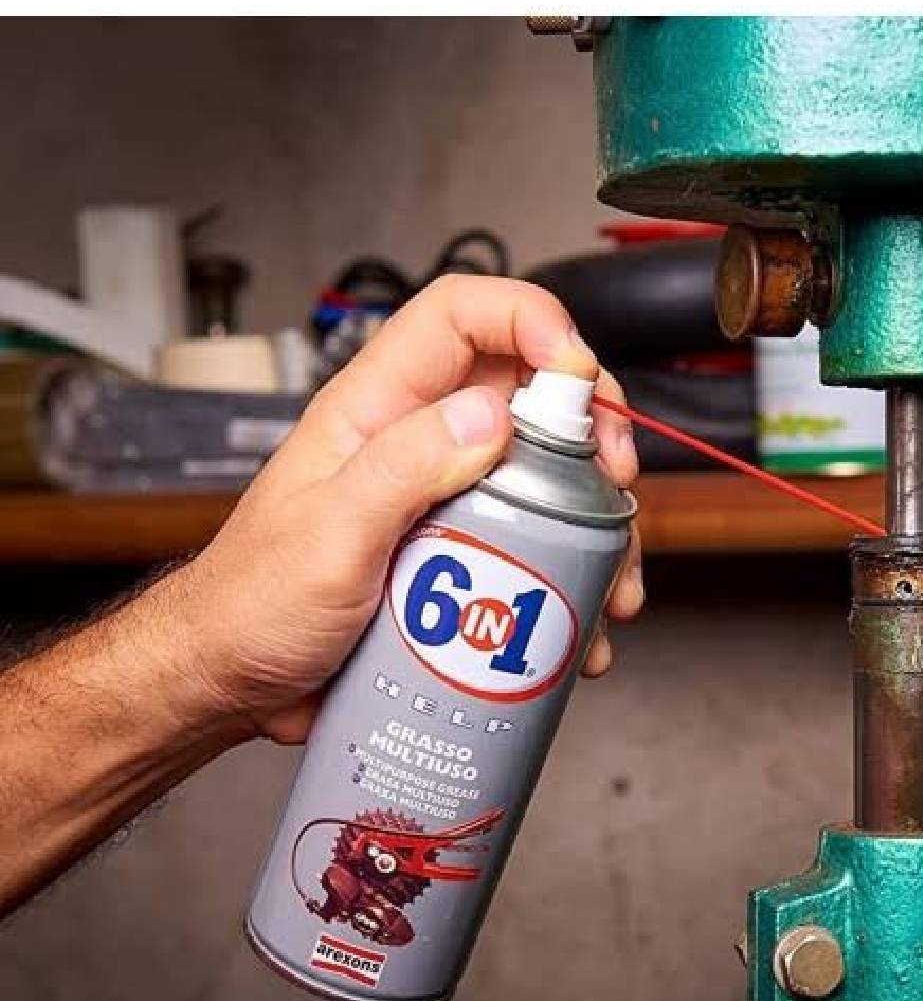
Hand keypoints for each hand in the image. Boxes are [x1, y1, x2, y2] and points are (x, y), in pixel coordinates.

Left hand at [172, 274, 642, 744]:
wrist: (230, 684)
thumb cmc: (250, 605)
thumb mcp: (325, 536)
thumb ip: (401, 468)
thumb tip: (490, 416)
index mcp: (376, 409)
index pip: (460, 315)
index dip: (529, 318)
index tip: (577, 372)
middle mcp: (420, 442)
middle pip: (530, 391)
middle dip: (591, 424)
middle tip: (612, 474)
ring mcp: (449, 501)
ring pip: (549, 477)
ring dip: (598, 517)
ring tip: (614, 573)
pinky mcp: (467, 560)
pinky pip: (541, 550)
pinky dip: (578, 581)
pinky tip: (587, 624)